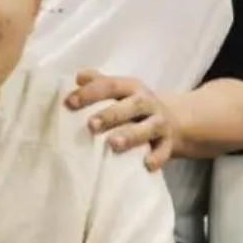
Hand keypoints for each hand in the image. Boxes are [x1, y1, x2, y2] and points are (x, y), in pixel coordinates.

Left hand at [65, 69, 185, 170]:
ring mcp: (160, 122)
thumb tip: (78, 77)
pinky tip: (146, 164)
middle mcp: (147, 102)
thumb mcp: (119, 92)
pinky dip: (157, 156)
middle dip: (110, 115)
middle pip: (131, 105)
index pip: (110, 85)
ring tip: (113, 144)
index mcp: (132, 88)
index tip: (69, 103)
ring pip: (149, 127)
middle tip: (90, 125)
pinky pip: (164, 150)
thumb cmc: (133, 107)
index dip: (90, 93)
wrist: (173, 122)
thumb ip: (99, 83)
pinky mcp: (168, 142)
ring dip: (132, 135)